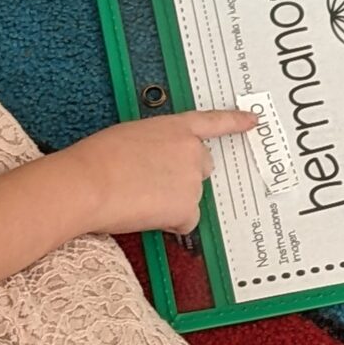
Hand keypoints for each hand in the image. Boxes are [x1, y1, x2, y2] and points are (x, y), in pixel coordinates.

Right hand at [65, 109, 258, 235]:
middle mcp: (191, 151)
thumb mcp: (131, 135)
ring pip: (190, 198)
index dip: (236, 122)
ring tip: (138, 198)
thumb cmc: (97, 159)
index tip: (253, 120)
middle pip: (203, 168)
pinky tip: (145, 214)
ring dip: (171, 202)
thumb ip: (155, 145)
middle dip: (185, 178)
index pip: (214, 122)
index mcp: (175, 127)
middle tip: (151, 184)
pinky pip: (185, 222)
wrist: (90, 182)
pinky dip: (170, 224)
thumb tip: (157, 166)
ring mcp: (193, 180)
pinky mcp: (188, 208)